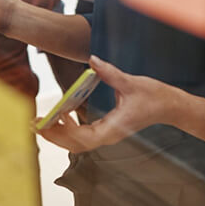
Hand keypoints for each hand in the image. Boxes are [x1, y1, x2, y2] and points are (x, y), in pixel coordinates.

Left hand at [37, 56, 178, 152]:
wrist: (170, 106)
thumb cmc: (154, 97)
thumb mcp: (132, 83)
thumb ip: (110, 73)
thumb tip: (92, 61)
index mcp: (114, 128)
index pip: (84, 137)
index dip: (66, 131)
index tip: (54, 117)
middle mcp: (109, 135)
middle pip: (75, 144)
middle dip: (54, 135)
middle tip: (34, 123)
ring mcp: (108, 133)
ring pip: (78, 142)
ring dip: (59, 134)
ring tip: (41, 122)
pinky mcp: (108, 128)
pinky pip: (84, 134)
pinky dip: (69, 128)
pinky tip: (62, 114)